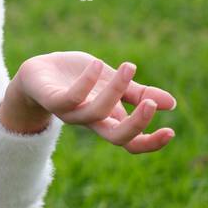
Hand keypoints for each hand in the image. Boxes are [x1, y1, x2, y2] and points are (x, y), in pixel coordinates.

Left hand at [10, 52, 176, 153]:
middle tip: (150, 103)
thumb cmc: (75, 79)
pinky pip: (71, 97)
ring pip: (96, 113)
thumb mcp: (111, 82)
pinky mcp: (52, 100)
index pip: (131, 142)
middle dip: (136, 125)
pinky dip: (86, 82)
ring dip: (115, 91)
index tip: (171, 131)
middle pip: (116, 138)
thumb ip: (137, 93)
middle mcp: (90, 121)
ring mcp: (70, 112)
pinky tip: (97, 64)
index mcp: (107, 119)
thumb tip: (171, 103)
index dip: (150, 142)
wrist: (37, 73)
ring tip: (128, 67)